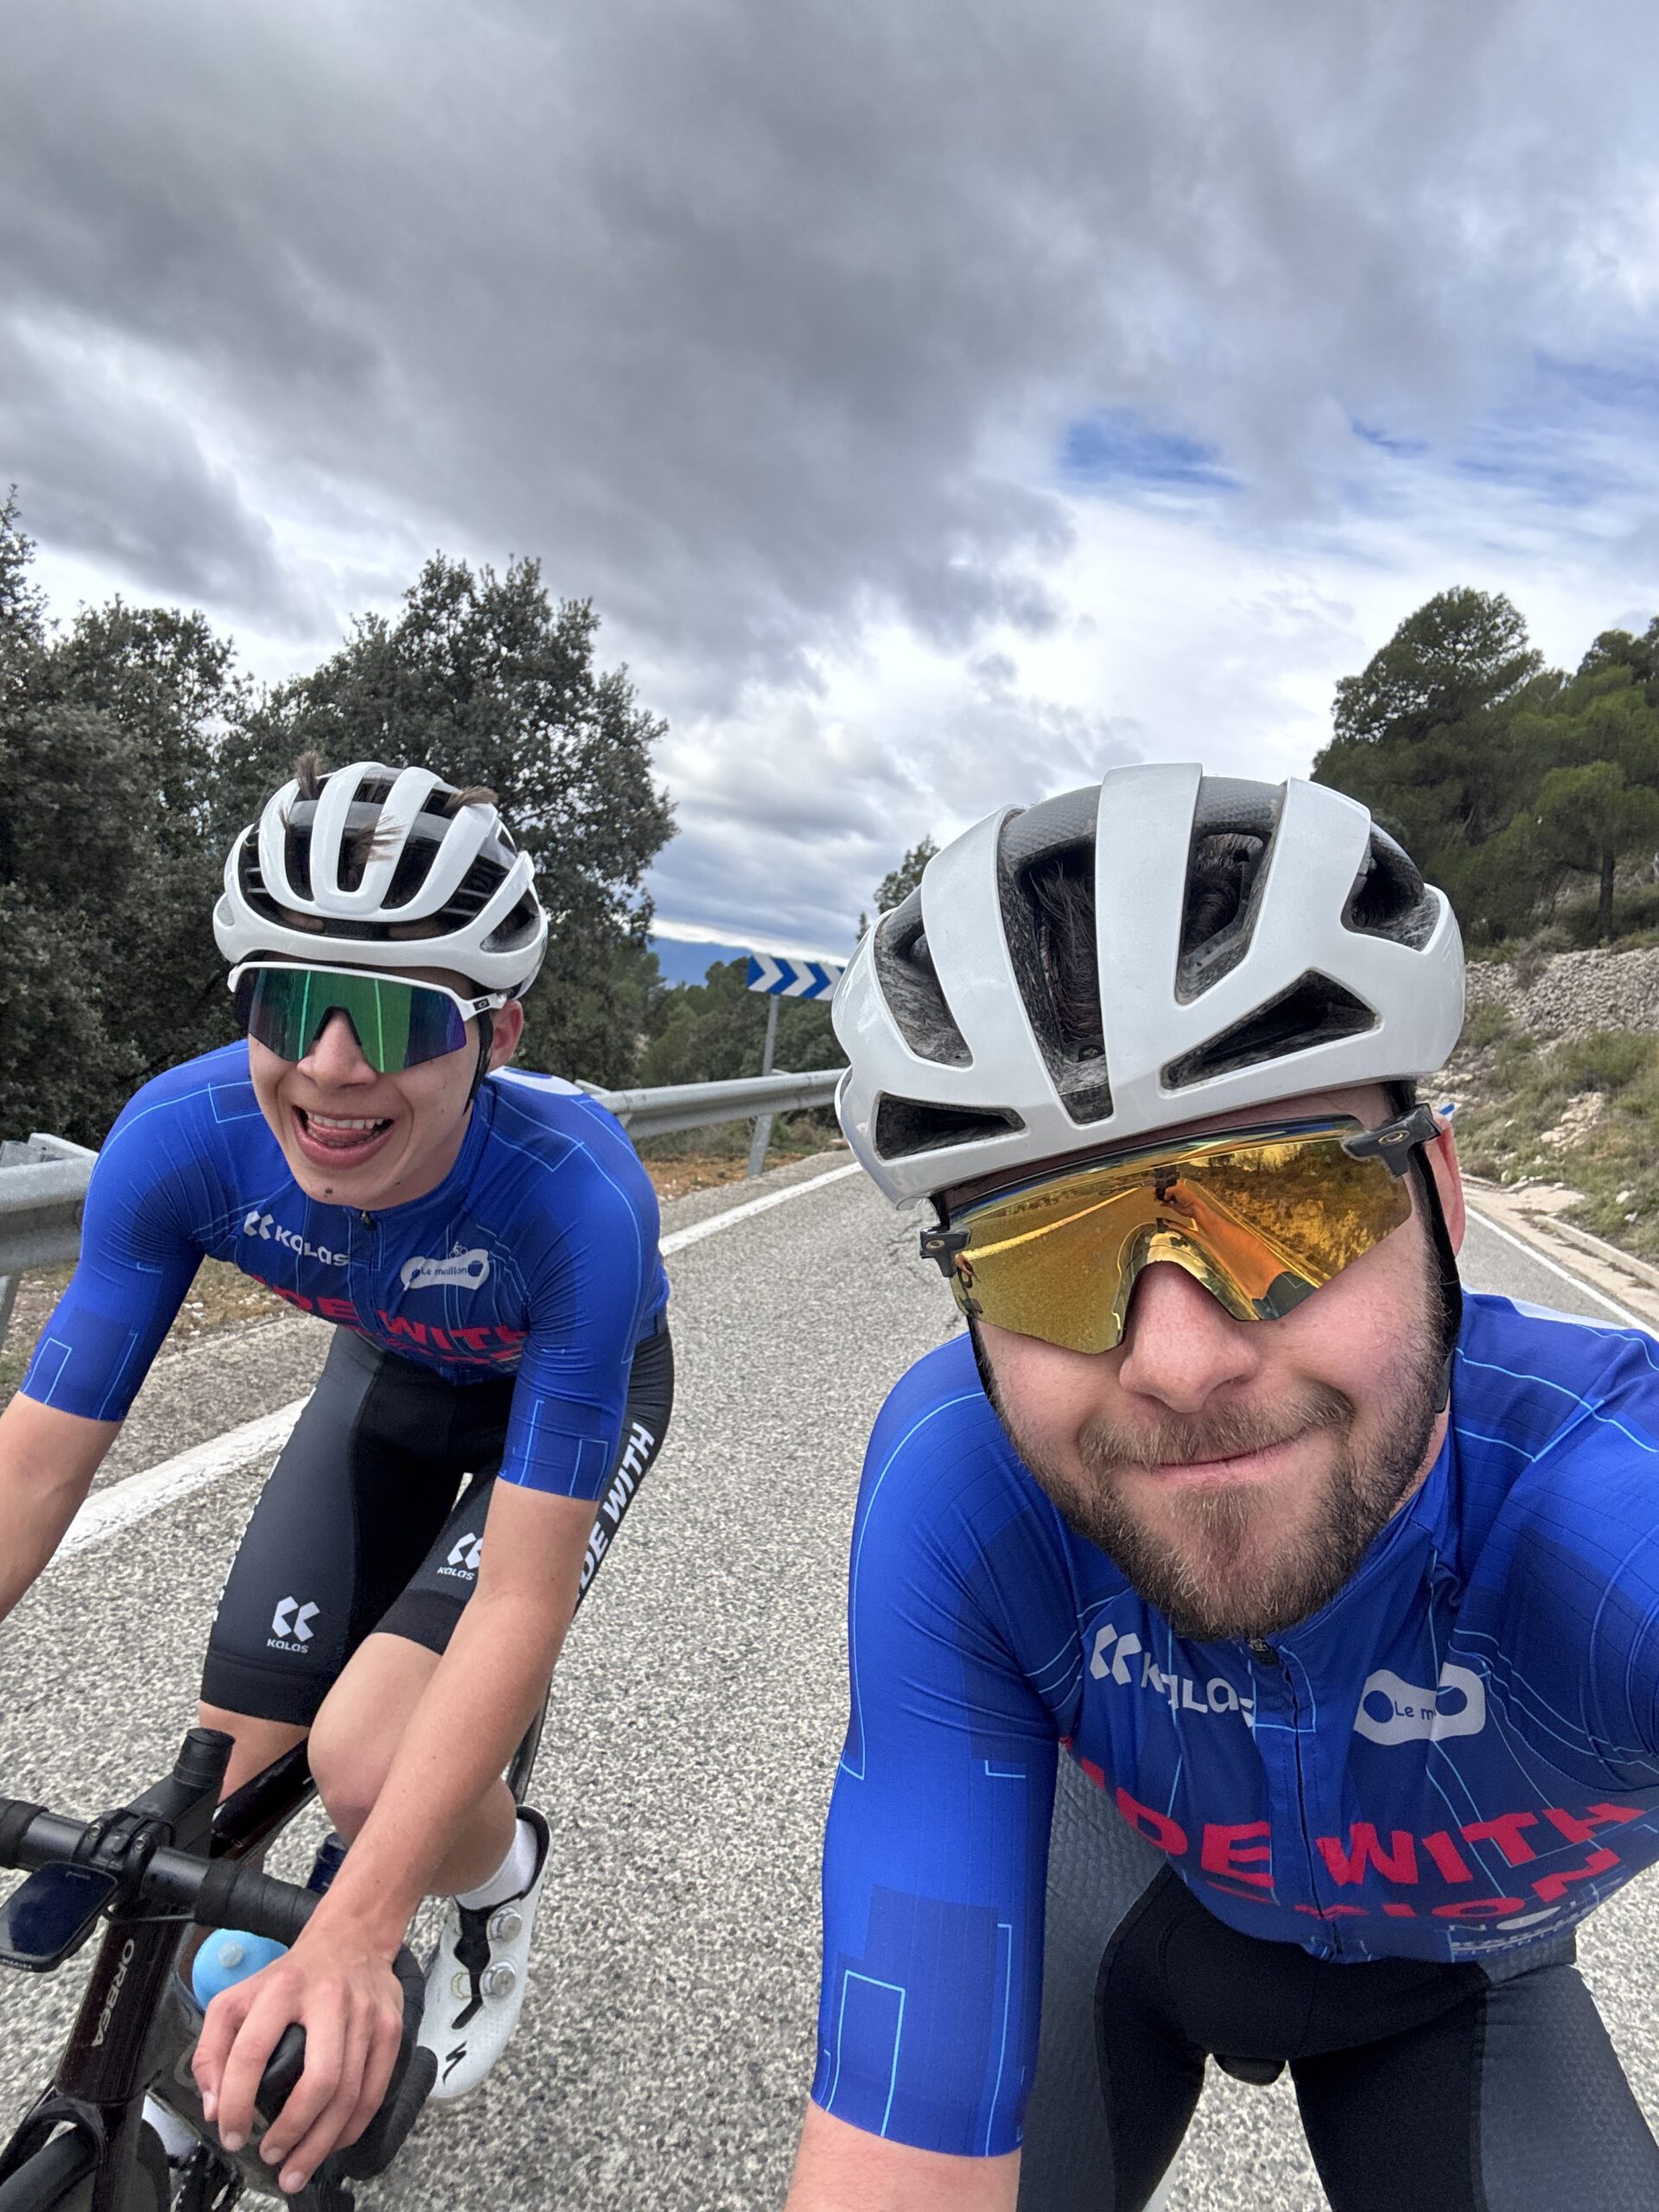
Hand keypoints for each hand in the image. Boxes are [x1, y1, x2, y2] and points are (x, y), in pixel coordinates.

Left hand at [191, 1922, 405, 2194]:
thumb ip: (212, 2050)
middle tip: (272, 2156)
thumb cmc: (292, 1976)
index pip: (253, 2052)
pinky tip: (331, 2142)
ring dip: (321, 2141)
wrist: (352, 1936)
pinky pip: (375, 2090)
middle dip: (293, 2131)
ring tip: (296, 2167)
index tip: (232, 2134)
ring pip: (349, 2093)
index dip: (237, 2102)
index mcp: (282, 1988)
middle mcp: (329, 1999)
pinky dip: (351, 2127)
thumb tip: (214, 2107)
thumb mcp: (238, 1998)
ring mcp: (365, 2014)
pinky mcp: (390, 2027)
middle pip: (318, 2080)